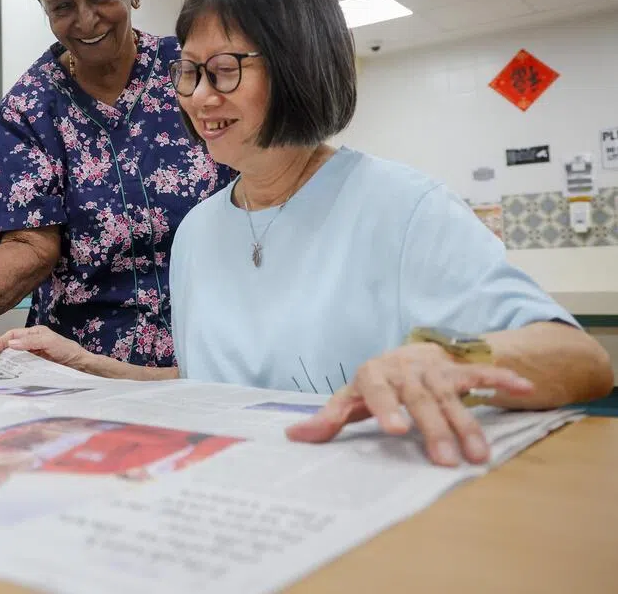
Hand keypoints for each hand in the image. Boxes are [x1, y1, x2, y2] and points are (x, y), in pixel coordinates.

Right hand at [0, 326, 89, 370]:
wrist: (78, 364)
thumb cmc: (66, 349)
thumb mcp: (48, 342)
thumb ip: (30, 341)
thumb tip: (11, 344)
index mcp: (34, 332)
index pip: (13, 334)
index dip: (1, 341)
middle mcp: (32, 342)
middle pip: (12, 344)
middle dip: (1, 350)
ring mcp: (33, 353)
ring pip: (16, 355)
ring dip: (7, 360)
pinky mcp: (36, 364)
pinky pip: (22, 364)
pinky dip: (15, 367)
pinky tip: (10, 372)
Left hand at [286, 343, 532, 466]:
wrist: (409, 354)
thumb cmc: (375, 386)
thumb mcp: (350, 399)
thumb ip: (328, 419)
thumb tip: (293, 436)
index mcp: (373, 375)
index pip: (376, 389)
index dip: (386, 407)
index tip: (396, 430)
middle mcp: (404, 369)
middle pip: (419, 399)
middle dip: (433, 429)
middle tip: (444, 461)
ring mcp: (434, 369)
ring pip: (451, 396)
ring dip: (467, 424)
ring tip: (478, 456)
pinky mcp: (459, 370)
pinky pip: (481, 373)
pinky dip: (501, 378)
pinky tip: (523, 388)